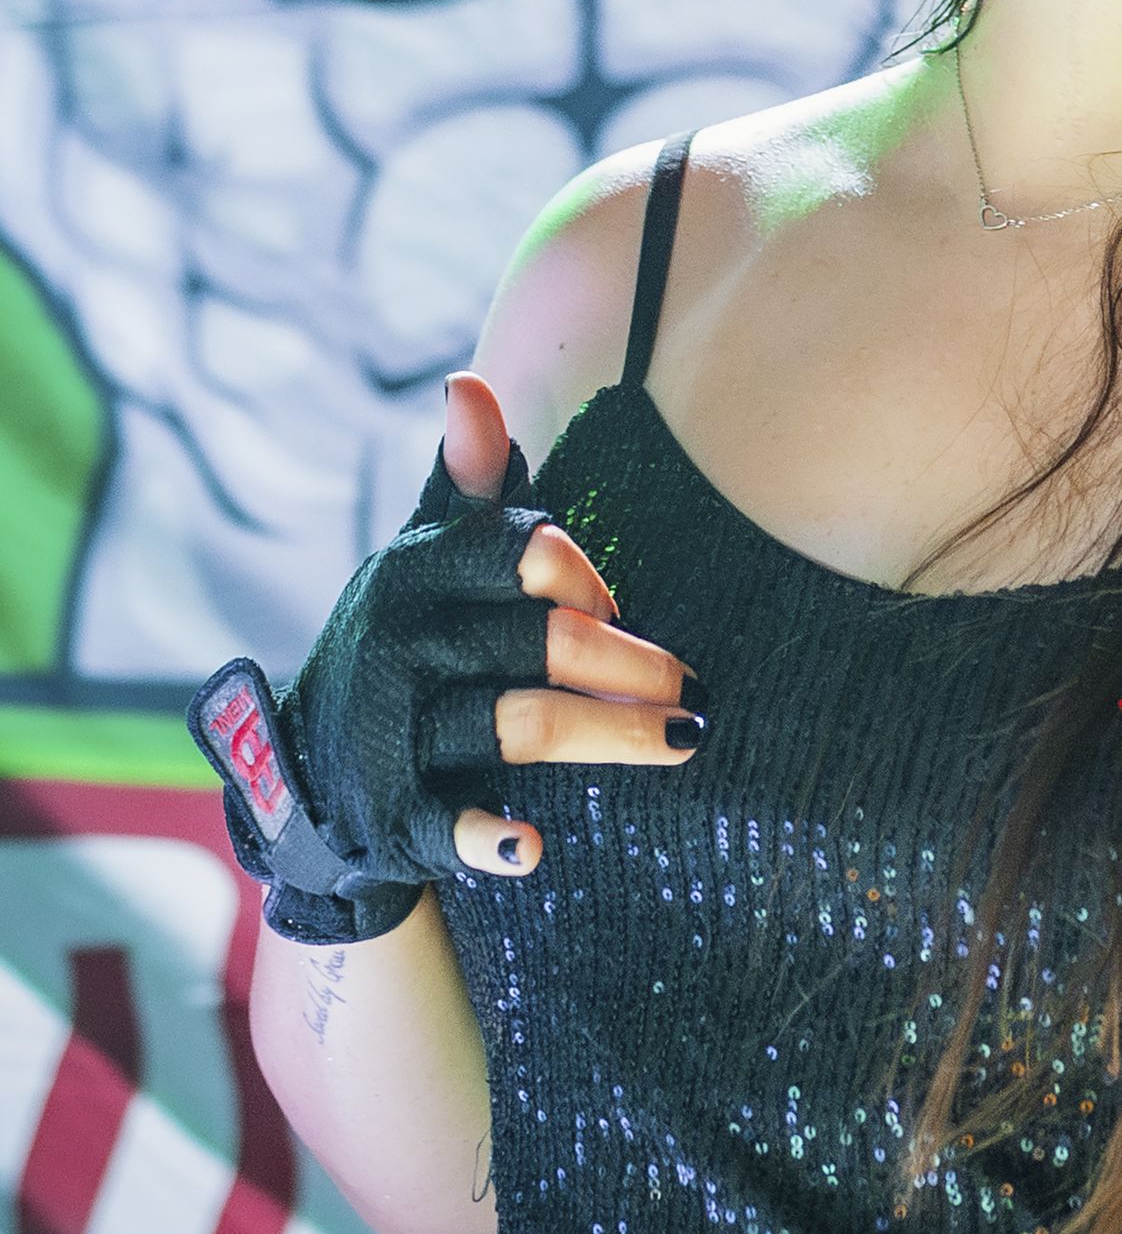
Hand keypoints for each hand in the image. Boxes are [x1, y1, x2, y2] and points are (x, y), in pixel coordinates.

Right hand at [434, 374, 697, 880]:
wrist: (310, 764)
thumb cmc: (406, 637)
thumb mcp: (423, 553)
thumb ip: (463, 481)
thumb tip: (467, 383)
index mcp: (420, 570)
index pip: (524, 553)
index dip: (588, 578)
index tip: (624, 606)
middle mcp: (407, 642)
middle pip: (546, 642)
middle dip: (635, 664)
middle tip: (698, 689)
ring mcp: (398, 728)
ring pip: (523, 723)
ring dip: (611, 735)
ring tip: (683, 740)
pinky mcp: (394, 811)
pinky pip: (447, 824)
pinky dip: (487, 838)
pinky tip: (532, 850)